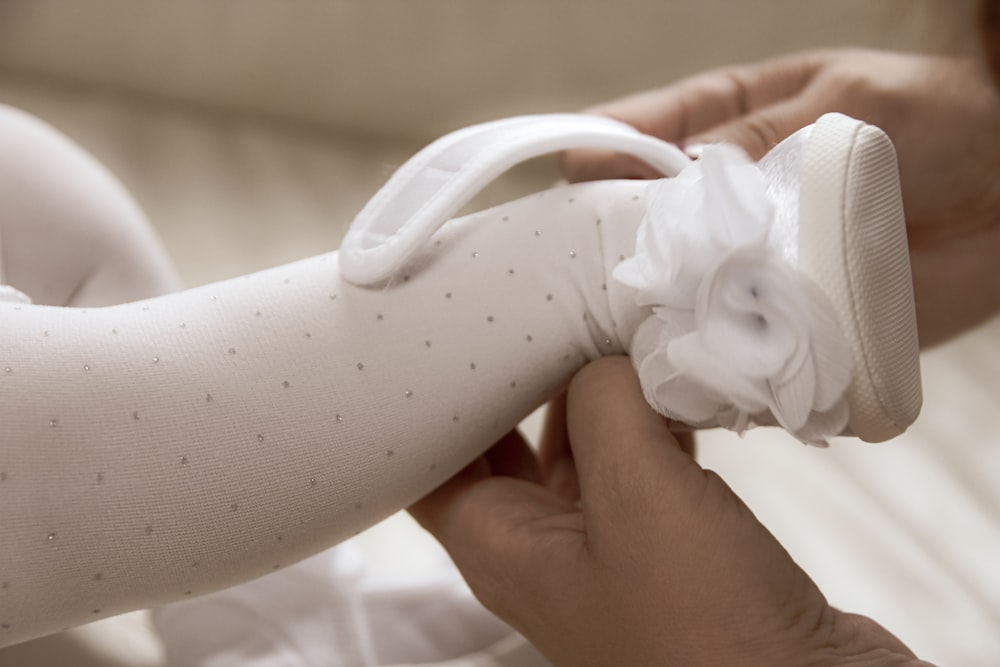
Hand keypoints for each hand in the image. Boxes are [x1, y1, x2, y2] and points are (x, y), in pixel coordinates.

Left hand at [410, 357, 925, 665]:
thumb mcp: (635, 492)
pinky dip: (656, 421)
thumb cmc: (701, 627)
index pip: (428, 470)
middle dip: (516, 382)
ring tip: (609, 325)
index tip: (438, 339)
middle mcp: (546, 550)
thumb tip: (605, 360)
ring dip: (597, 394)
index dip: (424, 409)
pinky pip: (647, 465)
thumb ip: (603, 405)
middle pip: (504, 449)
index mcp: (503, 547)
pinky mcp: (674, 545)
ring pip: (582, 449)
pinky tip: (678, 378)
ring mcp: (612, 548)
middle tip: (530, 310)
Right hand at [560, 49, 999, 346]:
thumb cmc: (942, 124)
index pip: (633, 136)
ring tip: (618, 329)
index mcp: (722, 129)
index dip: (595, 156)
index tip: (569, 180)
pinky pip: (726, 343)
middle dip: (604, 246)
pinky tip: (682, 369)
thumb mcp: (851, 101)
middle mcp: (720, 204)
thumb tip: (681, 172)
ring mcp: (745, 267)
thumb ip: (765, 135)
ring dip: (645, 311)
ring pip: (669, 293)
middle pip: (633, 225)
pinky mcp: (780, 322)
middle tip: (575, 270)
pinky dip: (703, 359)